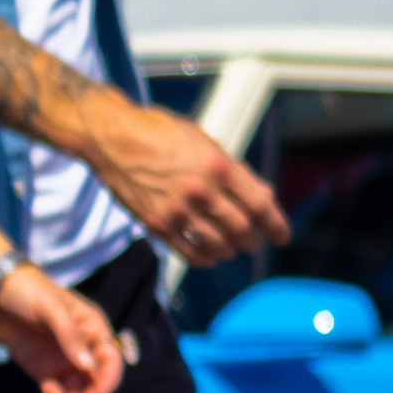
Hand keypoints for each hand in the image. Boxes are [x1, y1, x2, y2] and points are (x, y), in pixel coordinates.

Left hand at [0, 262, 123, 392]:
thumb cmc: (31, 292)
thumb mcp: (51, 308)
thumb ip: (70, 335)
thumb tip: (88, 366)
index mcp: (95, 331)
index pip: (111, 359)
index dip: (109, 377)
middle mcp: (85, 350)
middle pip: (98, 381)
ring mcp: (66, 363)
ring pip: (79, 391)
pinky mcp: (46, 373)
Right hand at [81, 98, 284, 265]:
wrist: (111, 137)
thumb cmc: (159, 133)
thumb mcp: (204, 141)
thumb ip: (232, 170)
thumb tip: (260, 197)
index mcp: (219, 166)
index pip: (260, 204)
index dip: (276, 225)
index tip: (281, 236)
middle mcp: (201, 190)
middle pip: (242, 229)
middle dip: (253, 241)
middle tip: (254, 243)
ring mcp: (178, 209)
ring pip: (219, 245)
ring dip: (230, 251)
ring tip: (232, 249)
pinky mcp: (156, 223)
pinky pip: (189, 252)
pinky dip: (205, 259)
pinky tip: (209, 257)